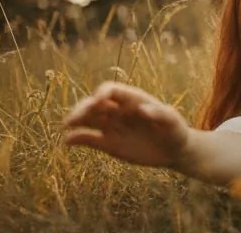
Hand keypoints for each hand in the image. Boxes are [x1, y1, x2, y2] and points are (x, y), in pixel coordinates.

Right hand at [62, 81, 189, 170]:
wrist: (173, 150)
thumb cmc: (175, 130)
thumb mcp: (172, 121)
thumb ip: (159, 113)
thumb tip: (142, 108)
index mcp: (133, 99)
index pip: (112, 90)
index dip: (103, 93)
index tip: (96, 100)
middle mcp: (119, 110)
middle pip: (96, 104)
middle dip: (84, 107)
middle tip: (72, 119)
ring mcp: (113, 126)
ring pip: (90, 119)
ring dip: (77, 120)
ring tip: (65, 126)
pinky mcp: (109, 143)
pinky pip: (90, 138)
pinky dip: (78, 138)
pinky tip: (67, 142)